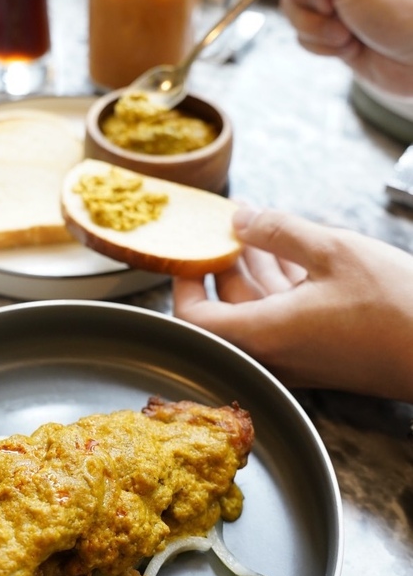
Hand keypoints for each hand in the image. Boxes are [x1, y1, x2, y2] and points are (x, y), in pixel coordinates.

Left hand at [173, 207, 412, 400]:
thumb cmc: (396, 306)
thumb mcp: (333, 251)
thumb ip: (279, 232)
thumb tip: (239, 218)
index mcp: (264, 334)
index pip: (193, 318)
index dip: (183, 281)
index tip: (189, 247)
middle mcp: (274, 353)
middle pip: (225, 308)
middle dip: (223, 261)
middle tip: (224, 222)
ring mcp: (299, 356)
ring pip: (258, 309)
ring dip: (253, 266)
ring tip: (254, 222)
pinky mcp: (321, 353)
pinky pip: (284, 315)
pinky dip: (281, 282)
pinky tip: (288, 247)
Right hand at [249, 0, 412, 95]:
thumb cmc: (409, 11)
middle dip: (306, 1)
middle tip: (330, 8)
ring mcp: (346, 0)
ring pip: (299, 9)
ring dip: (314, 27)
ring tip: (345, 33)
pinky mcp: (342, 30)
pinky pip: (309, 34)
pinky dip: (323, 44)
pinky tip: (349, 46)